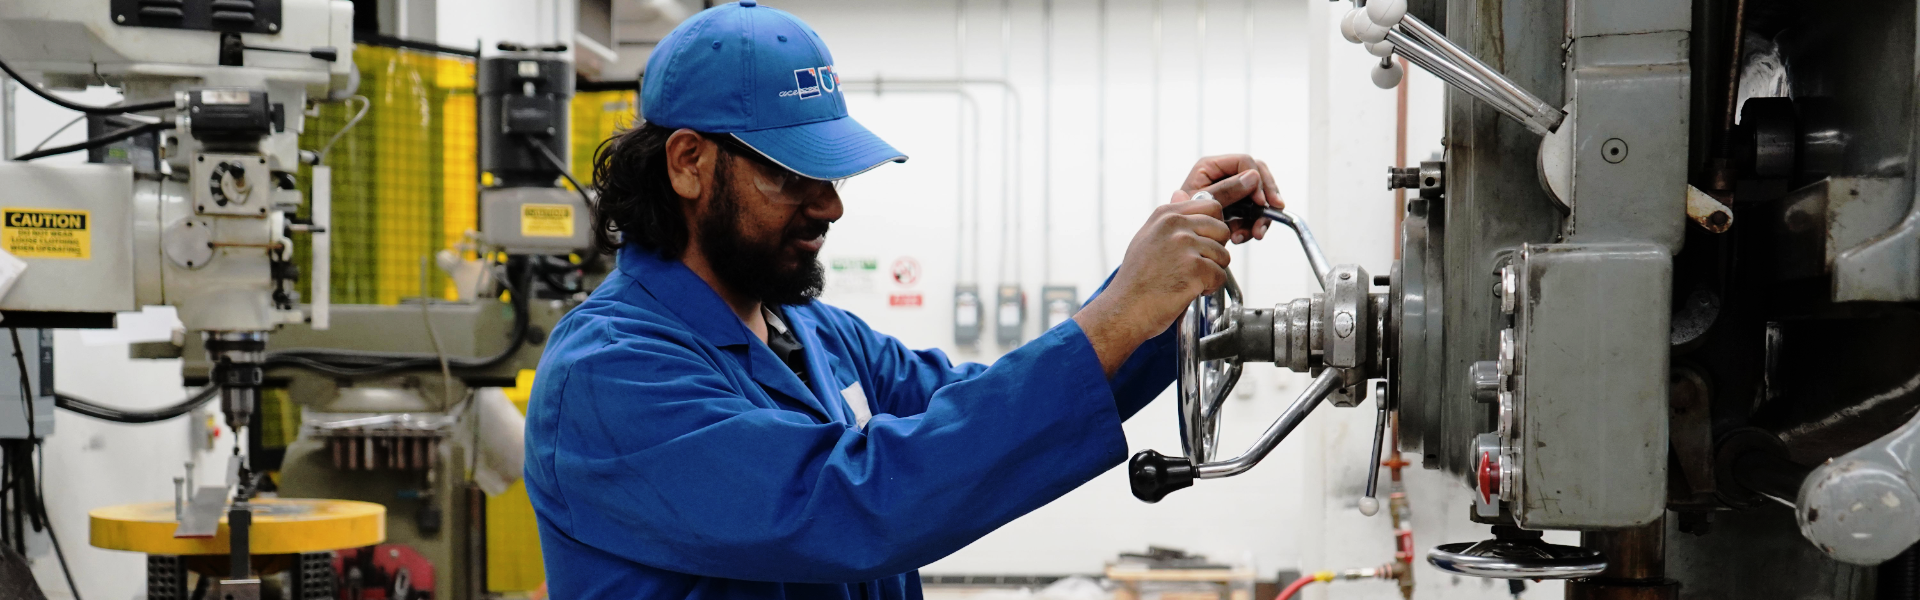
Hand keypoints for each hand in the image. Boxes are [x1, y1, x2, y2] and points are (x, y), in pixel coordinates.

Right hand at [1074, 170, 1264, 375]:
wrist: (1123, 310)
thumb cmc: (1135, 280)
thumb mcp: (1147, 238)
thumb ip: (1169, 218)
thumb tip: (1181, 194)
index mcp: (1165, 215)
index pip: (1211, 206)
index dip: (1213, 228)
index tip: (1202, 244)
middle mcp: (1175, 225)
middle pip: (1222, 230)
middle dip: (1215, 251)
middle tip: (1195, 266)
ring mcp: (1185, 245)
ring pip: (1224, 255)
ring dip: (1211, 272)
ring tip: (1188, 281)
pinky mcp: (1195, 269)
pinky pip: (1220, 276)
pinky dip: (1209, 288)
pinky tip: (1189, 291)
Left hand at [1179, 155, 1282, 243]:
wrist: (1178, 240)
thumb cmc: (1182, 218)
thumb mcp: (1202, 203)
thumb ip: (1225, 190)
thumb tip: (1253, 177)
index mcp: (1210, 166)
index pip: (1244, 161)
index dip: (1257, 180)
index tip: (1260, 201)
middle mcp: (1224, 175)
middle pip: (1259, 174)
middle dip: (1268, 194)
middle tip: (1276, 209)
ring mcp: (1233, 191)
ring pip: (1261, 195)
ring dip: (1262, 216)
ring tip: (1255, 234)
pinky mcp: (1238, 207)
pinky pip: (1256, 212)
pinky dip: (1254, 225)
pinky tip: (1242, 237)